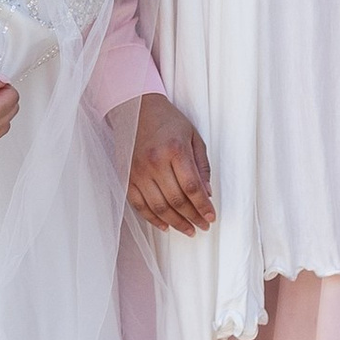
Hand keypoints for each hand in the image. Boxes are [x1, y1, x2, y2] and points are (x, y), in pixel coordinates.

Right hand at [128, 93, 214, 233]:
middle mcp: (154, 162)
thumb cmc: (168, 121)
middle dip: (193, 217)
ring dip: (175, 222)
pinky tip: (164, 226)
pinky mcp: (127, 176)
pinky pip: (139, 204)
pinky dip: (152, 218)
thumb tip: (207, 194)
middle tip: (203, 227)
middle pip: (176, 200)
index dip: (203, 206)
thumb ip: (201, 165)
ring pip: (158, 206)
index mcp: (174, 150)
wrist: (137, 108)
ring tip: (188, 230)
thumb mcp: (193, 137)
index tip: (211, 217)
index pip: (192, 187)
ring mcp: (138, 171)